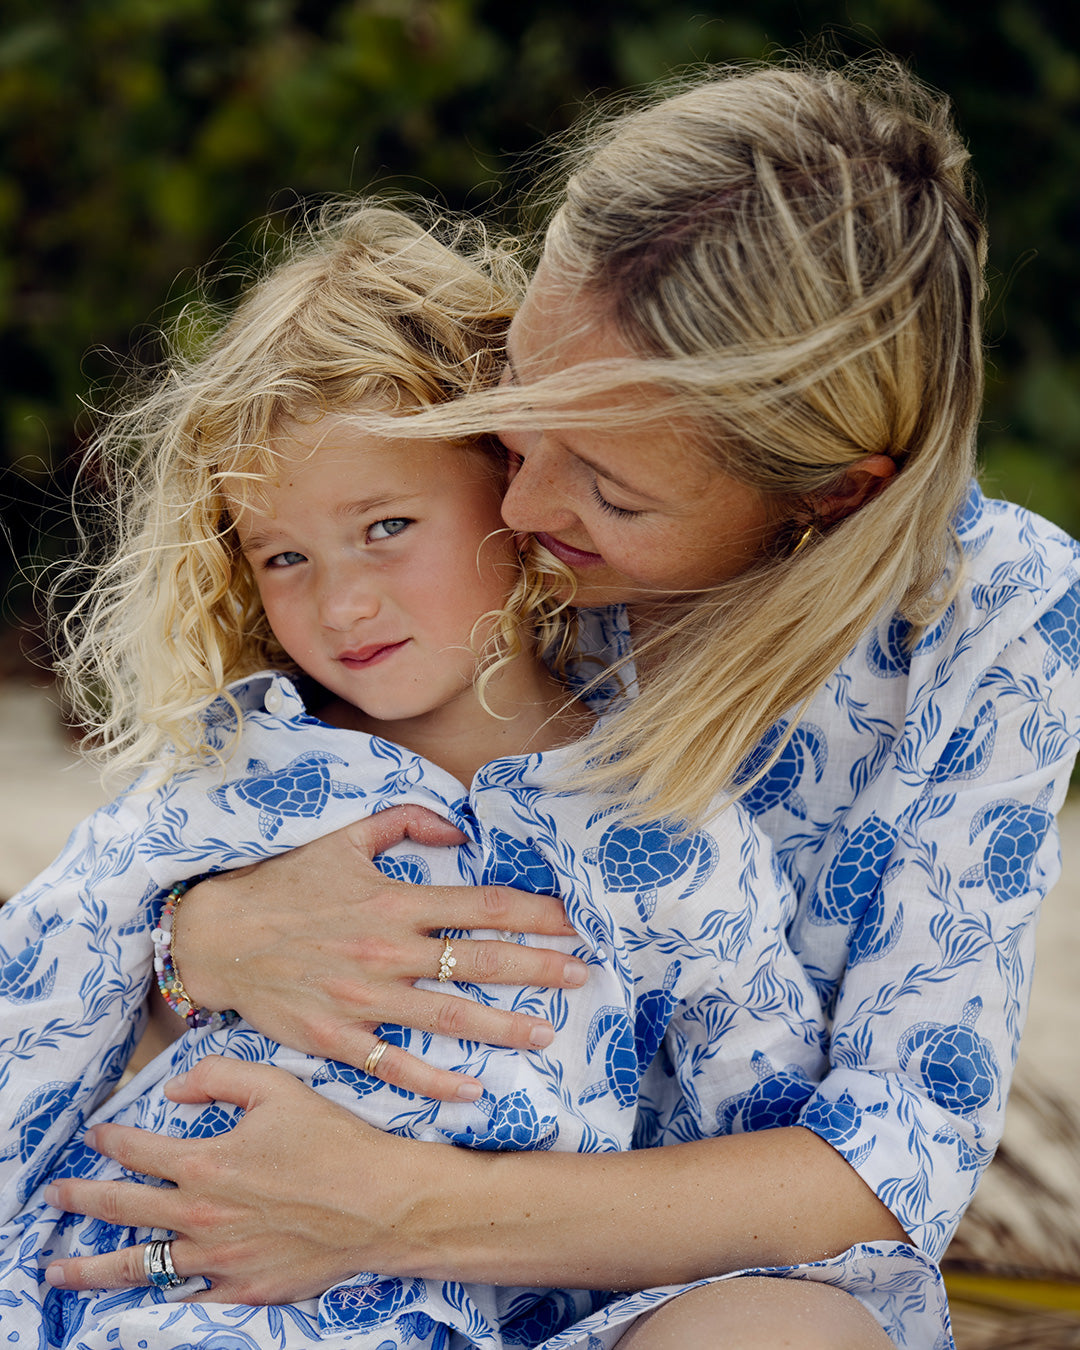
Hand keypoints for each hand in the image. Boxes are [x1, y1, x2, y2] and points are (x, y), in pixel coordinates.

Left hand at [44, 1058, 430, 1303]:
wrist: (380, 1203)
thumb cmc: (334, 1142)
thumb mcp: (278, 1087)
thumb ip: (219, 1078)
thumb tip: (173, 1089)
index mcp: (206, 1162)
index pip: (139, 1148)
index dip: (111, 1139)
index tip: (95, 1135)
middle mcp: (201, 1214)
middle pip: (121, 1210)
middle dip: (80, 1202)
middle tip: (53, 1200)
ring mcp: (218, 1259)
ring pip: (137, 1266)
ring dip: (90, 1269)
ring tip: (58, 1272)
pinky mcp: (241, 1290)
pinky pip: (186, 1300)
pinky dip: (157, 1299)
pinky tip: (137, 1299)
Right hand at [174, 804, 587, 1098]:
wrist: (217, 937)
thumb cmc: (284, 885)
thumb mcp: (344, 838)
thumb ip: (405, 822)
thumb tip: (460, 827)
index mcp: (393, 900)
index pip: (482, 905)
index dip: (535, 913)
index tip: (574, 922)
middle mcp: (386, 950)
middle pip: (478, 961)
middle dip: (537, 969)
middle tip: (582, 976)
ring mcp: (363, 999)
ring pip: (448, 1016)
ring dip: (503, 1026)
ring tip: (548, 1034)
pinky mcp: (337, 1039)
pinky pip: (395, 1066)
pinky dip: (436, 1081)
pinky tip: (475, 1087)